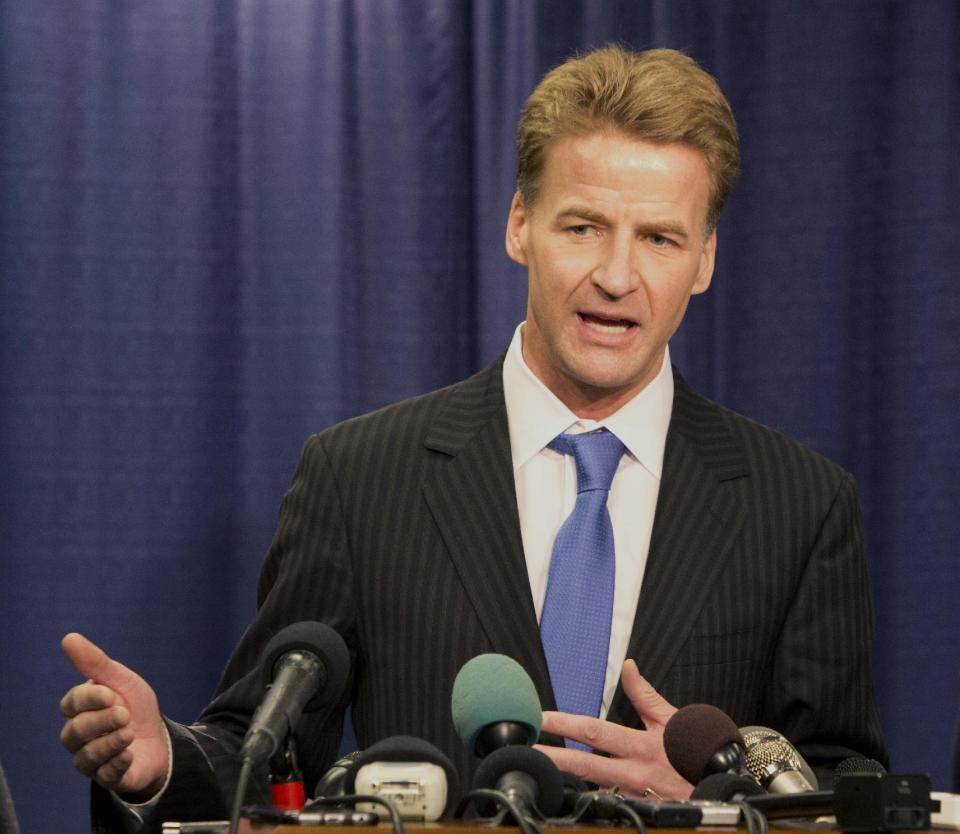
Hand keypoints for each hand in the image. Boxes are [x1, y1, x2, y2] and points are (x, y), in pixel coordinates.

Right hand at [59, 633, 169, 800]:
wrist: (160, 736)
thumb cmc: (135, 705)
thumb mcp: (121, 680)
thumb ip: (95, 662)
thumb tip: (68, 638)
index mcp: (79, 710)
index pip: (71, 704)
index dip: (89, 698)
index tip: (111, 693)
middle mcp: (78, 737)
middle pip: (74, 732)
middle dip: (101, 721)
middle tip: (124, 714)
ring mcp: (90, 760)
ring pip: (86, 756)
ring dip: (111, 742)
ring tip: (129, 733)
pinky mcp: (107, 778)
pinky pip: (104, 776)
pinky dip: (118, 763)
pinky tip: (130, 754)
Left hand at [535, 660, 692, 799]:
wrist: (724, 789)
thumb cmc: (697, 751)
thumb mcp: (673, 719)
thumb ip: (644, 695)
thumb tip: (629, 666)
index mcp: (640, 744)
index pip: (593, 730)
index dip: (564, 724)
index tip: (540, 718)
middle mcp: (633, 772)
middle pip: (582, 764)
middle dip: (550, 758)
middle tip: (523, 750)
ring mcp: (633, 795)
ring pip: (591, 789)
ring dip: (564, 782)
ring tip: (535, 772)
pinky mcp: (638, 810)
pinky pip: (608, 805)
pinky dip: (590, 798)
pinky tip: (567, 794)